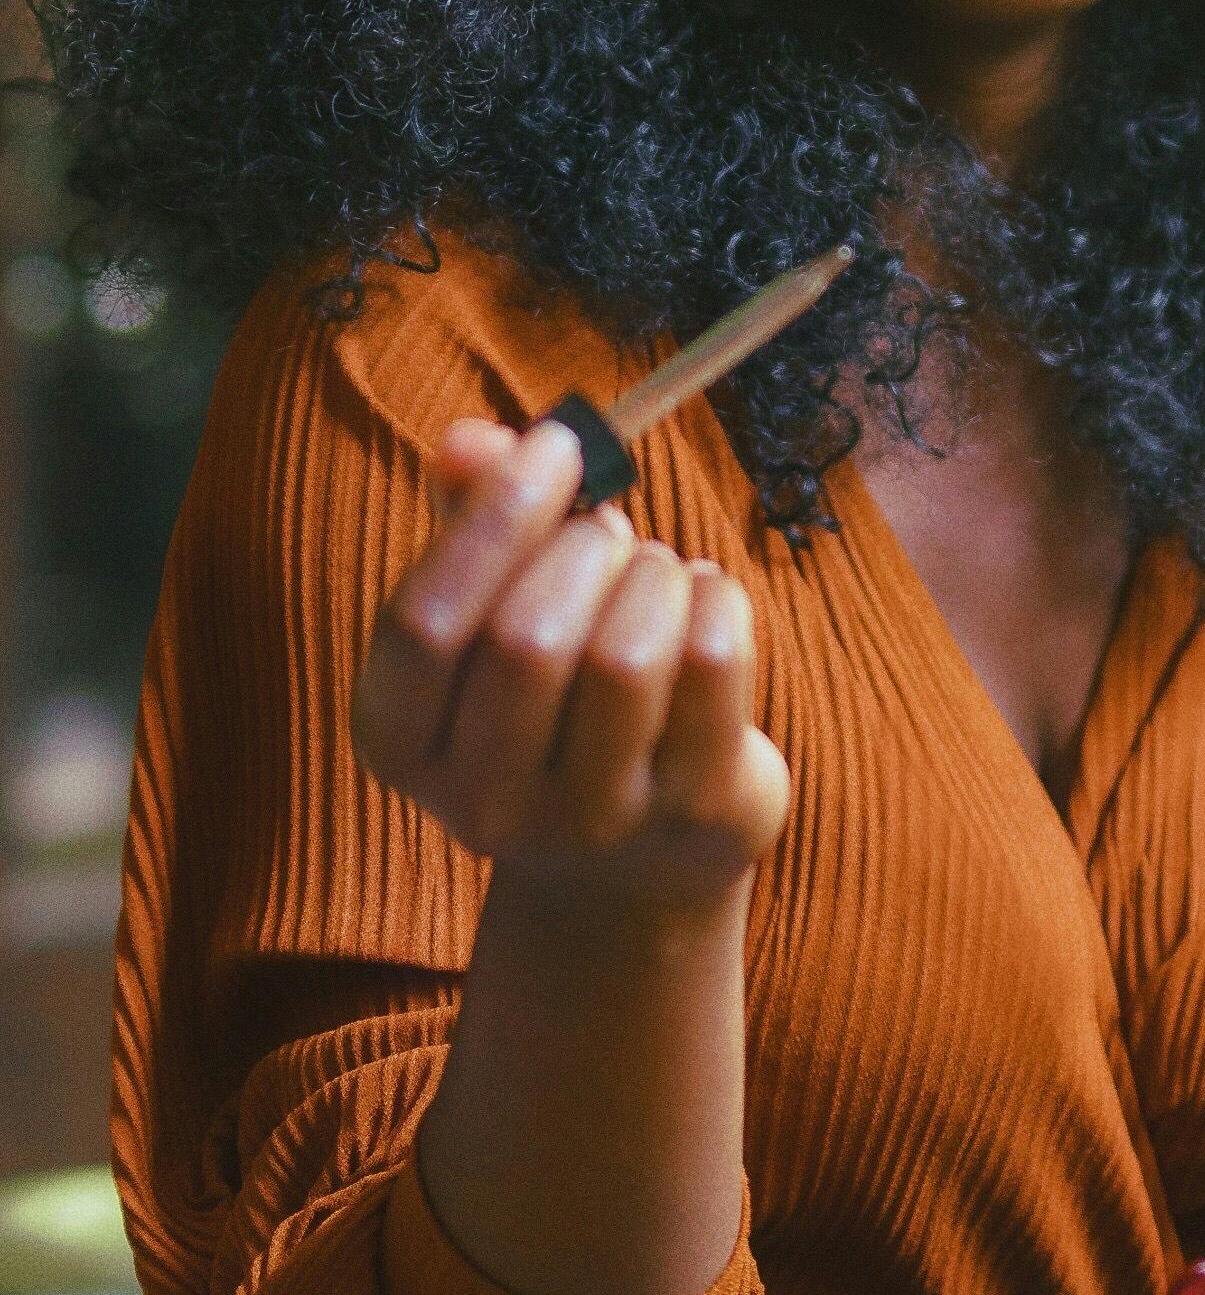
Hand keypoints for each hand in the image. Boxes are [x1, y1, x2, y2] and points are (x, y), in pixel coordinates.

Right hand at [352, 415, 791, 917]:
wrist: (636, 851)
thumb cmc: (551, 694)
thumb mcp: (491, 608)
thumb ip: (469, 516)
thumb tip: (470, 443)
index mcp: (399, 739)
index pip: (422, 624)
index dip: (492, 519)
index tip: (555, 445)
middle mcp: (481, 802)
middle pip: (526, 640)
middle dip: (584, 548)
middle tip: (610, 530)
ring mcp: (590, 822)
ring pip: (626, 656)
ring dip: (654, 574)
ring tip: (656, 575)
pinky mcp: (691, 814)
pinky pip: (711, 666)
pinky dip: (716, 601)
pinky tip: (704, 606)